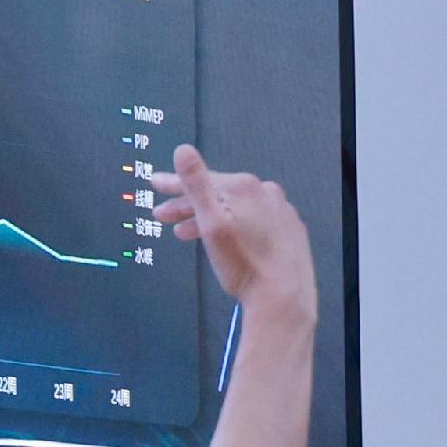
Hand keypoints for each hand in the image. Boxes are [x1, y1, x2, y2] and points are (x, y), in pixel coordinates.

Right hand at [149, 146, 316, 321]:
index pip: (202, 180)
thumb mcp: (211, 223)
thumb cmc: (243, 263)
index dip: (174, 184)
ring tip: (184, 234)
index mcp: (245, 187)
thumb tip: (183, 149)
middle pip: (219, 194)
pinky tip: (224, 238)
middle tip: (162, 216)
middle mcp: (267, 192)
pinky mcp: (291, 230)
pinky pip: (255, 220)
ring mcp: (282, 211)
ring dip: (209, 217)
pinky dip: (235, 225)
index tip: (155, 184)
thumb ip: (196, 185)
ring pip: (237, 208)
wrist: (283, 296)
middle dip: (188, 205)